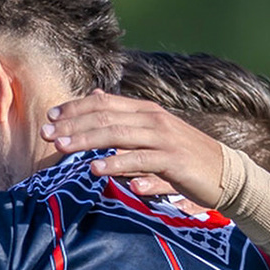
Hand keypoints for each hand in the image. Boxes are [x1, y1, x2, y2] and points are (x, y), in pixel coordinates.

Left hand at [43, 91, 227, 206]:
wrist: (225, 174)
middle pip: (106, 118)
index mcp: (145, 111)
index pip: (104, 103)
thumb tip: (94, 96)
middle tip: (45, 135)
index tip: (49, 117)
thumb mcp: (151, 133)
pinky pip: (140, 162)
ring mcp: (164, 139)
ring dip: (88, 141)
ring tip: (61, 149)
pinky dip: (118, 165)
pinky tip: (96, 169)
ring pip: (119, 136)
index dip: (75, 108)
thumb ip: (123, 116)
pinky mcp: (173, 161)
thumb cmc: (182, 156)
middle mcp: (154, 120)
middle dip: (73, 126)